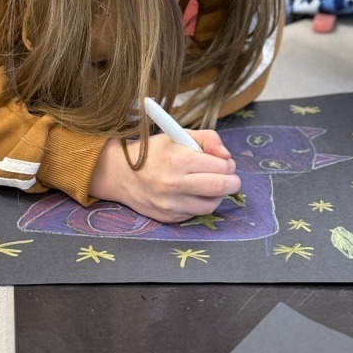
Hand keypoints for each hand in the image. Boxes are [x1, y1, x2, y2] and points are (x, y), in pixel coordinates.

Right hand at [89, 131, 240, 222]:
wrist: (121, 174)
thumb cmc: (153, 152)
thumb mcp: (178, 135)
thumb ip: (207, 139)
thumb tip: (226, 156)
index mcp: (179, 160)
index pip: (221, 167)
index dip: (228, 164)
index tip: (225, 163)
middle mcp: (175, 184)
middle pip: (221, 188)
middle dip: (232, 182)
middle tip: (229, 178)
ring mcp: (171, 204)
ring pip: (211, 204)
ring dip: (218, 195)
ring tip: (211, 185)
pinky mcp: (169, 217)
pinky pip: (195, 213)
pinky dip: (200, 203)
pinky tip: (193, 194)